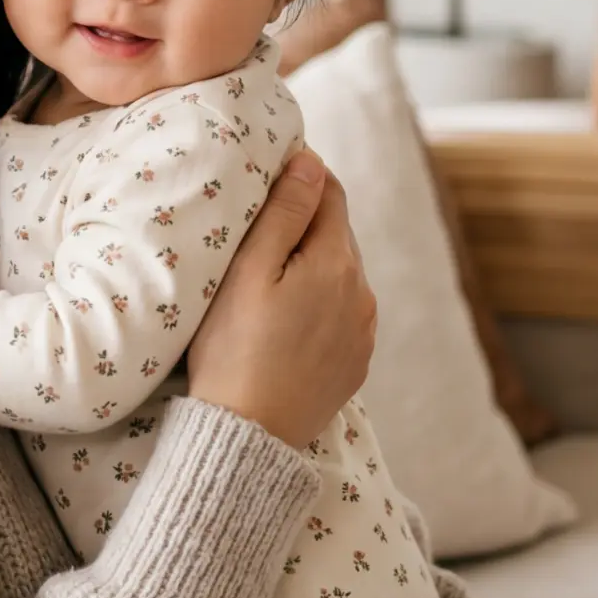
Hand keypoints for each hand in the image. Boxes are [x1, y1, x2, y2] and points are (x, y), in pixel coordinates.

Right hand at [186, 149, 376, 447]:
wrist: (248, 435)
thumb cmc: (234, 349)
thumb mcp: (249, 271)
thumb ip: (284, 212)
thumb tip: (312, 162)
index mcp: (337, 263)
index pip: (330, 194)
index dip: (301, 178)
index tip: (269, 179)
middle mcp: (362, 293)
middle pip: (337, 234)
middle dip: (305, 223)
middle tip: (258, 229)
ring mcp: (363, 332)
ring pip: (341, 275)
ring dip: (313, 265)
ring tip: (268, 279)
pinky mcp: (356, 363)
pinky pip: (343, 314)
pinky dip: (320, 304)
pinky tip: (286, 320)